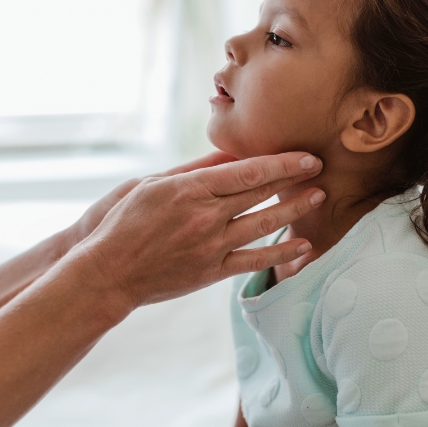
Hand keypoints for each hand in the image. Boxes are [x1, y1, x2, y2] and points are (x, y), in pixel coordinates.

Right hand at [72, 151, 324, 308]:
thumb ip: (194, 169)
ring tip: (318, 196)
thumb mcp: (153, 184)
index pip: (247, 171)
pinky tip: (303, 246)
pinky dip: (281, 254)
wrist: (108, 273)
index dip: (281, 163)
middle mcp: (206, 216)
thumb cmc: (124, 222)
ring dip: (295, 210)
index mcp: (190, 189)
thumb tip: (228, 153)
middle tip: (319, 167)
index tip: (305, 155)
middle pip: (261, 193)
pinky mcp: (212, 271)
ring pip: (264, 224)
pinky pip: (255, 261)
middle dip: (294, 178)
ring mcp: (211, 246)